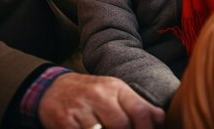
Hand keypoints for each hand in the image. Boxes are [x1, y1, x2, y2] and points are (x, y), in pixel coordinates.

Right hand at [38, 73, 164, 128]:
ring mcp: (81, 108)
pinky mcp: (65, 121)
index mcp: (115, 88)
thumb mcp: (114, 93)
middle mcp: (99, 95)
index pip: (140, 111)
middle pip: (122, 125)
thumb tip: (161, 120)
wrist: (52, 88)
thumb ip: (137, 106)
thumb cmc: (90, 95)